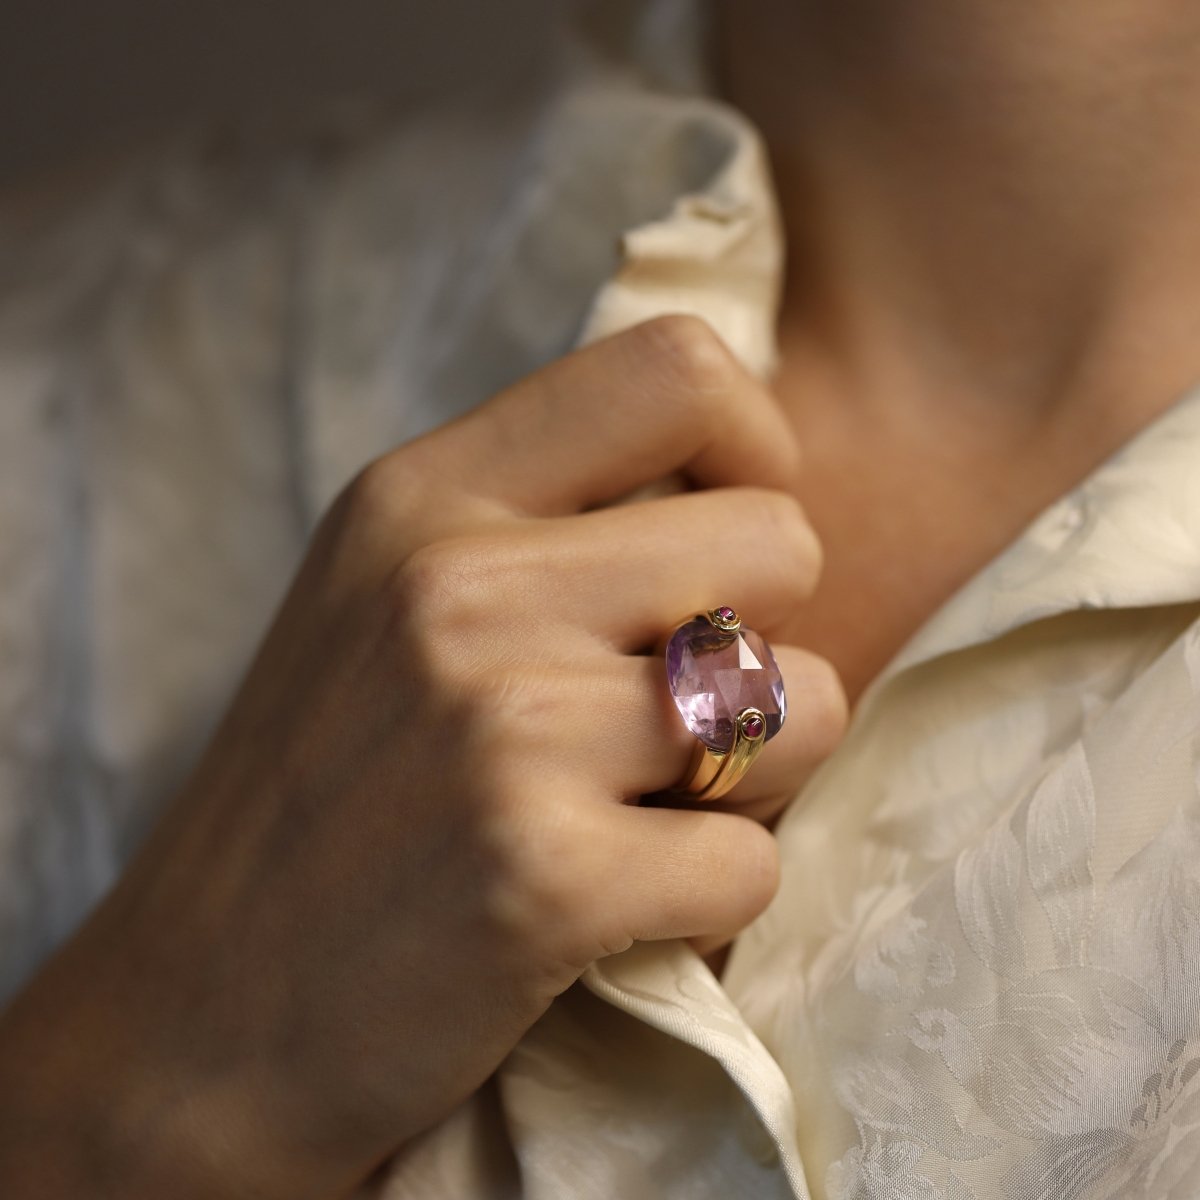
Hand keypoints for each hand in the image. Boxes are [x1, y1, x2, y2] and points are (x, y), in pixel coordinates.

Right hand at [0, 315, 845, 1198]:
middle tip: (681, 713)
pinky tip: (617, 908)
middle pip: (781, 543)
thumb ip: (540, 525)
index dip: (757, 449)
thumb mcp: (382, 603)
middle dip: (769, 639)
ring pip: (804, 705)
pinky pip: (753, 863)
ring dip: (759, 775)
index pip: (679, 370)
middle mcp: (462, 585)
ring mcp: (505, 729)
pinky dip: (710, 897)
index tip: (730, 550)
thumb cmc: (322, 802)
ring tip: (651, 809)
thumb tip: (737, 488)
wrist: (196, 1022)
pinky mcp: (545, 877)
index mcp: (424, 497)